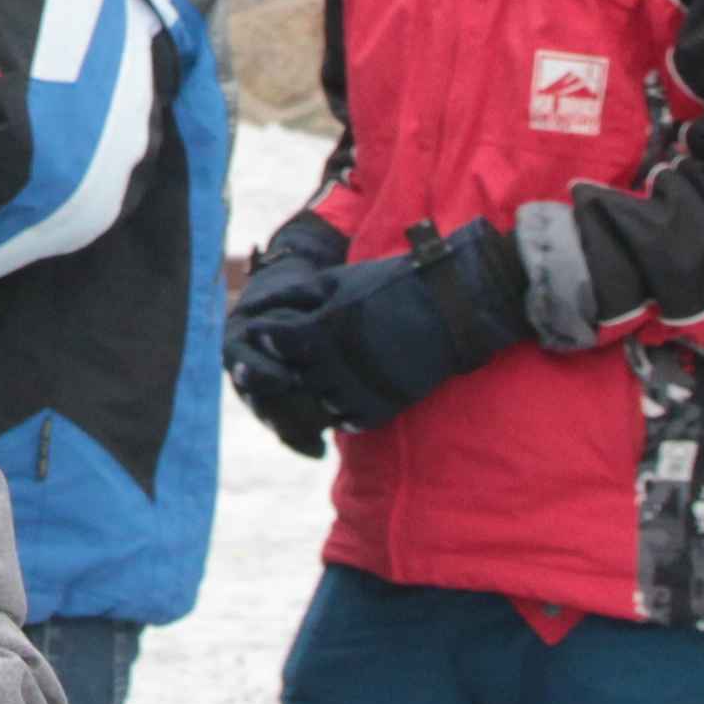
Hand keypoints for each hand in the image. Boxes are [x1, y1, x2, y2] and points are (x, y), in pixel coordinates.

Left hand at [223, 213, 531, 433]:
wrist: (449, 310)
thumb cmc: (390, 287)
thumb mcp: (340, 282)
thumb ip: (295, 297)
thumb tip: (254, 312)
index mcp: (329, 326)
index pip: (277, 341)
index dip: (272, 337)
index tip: (277, 333)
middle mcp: (341, 362)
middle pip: (293, 377)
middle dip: (289, 367)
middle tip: (298, 358)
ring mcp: (362, 388)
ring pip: (317, 403)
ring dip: (314, 391)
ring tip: (325, 373)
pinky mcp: (382, 408)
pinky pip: (345, 421)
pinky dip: (340, 409)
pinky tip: (346, 389)